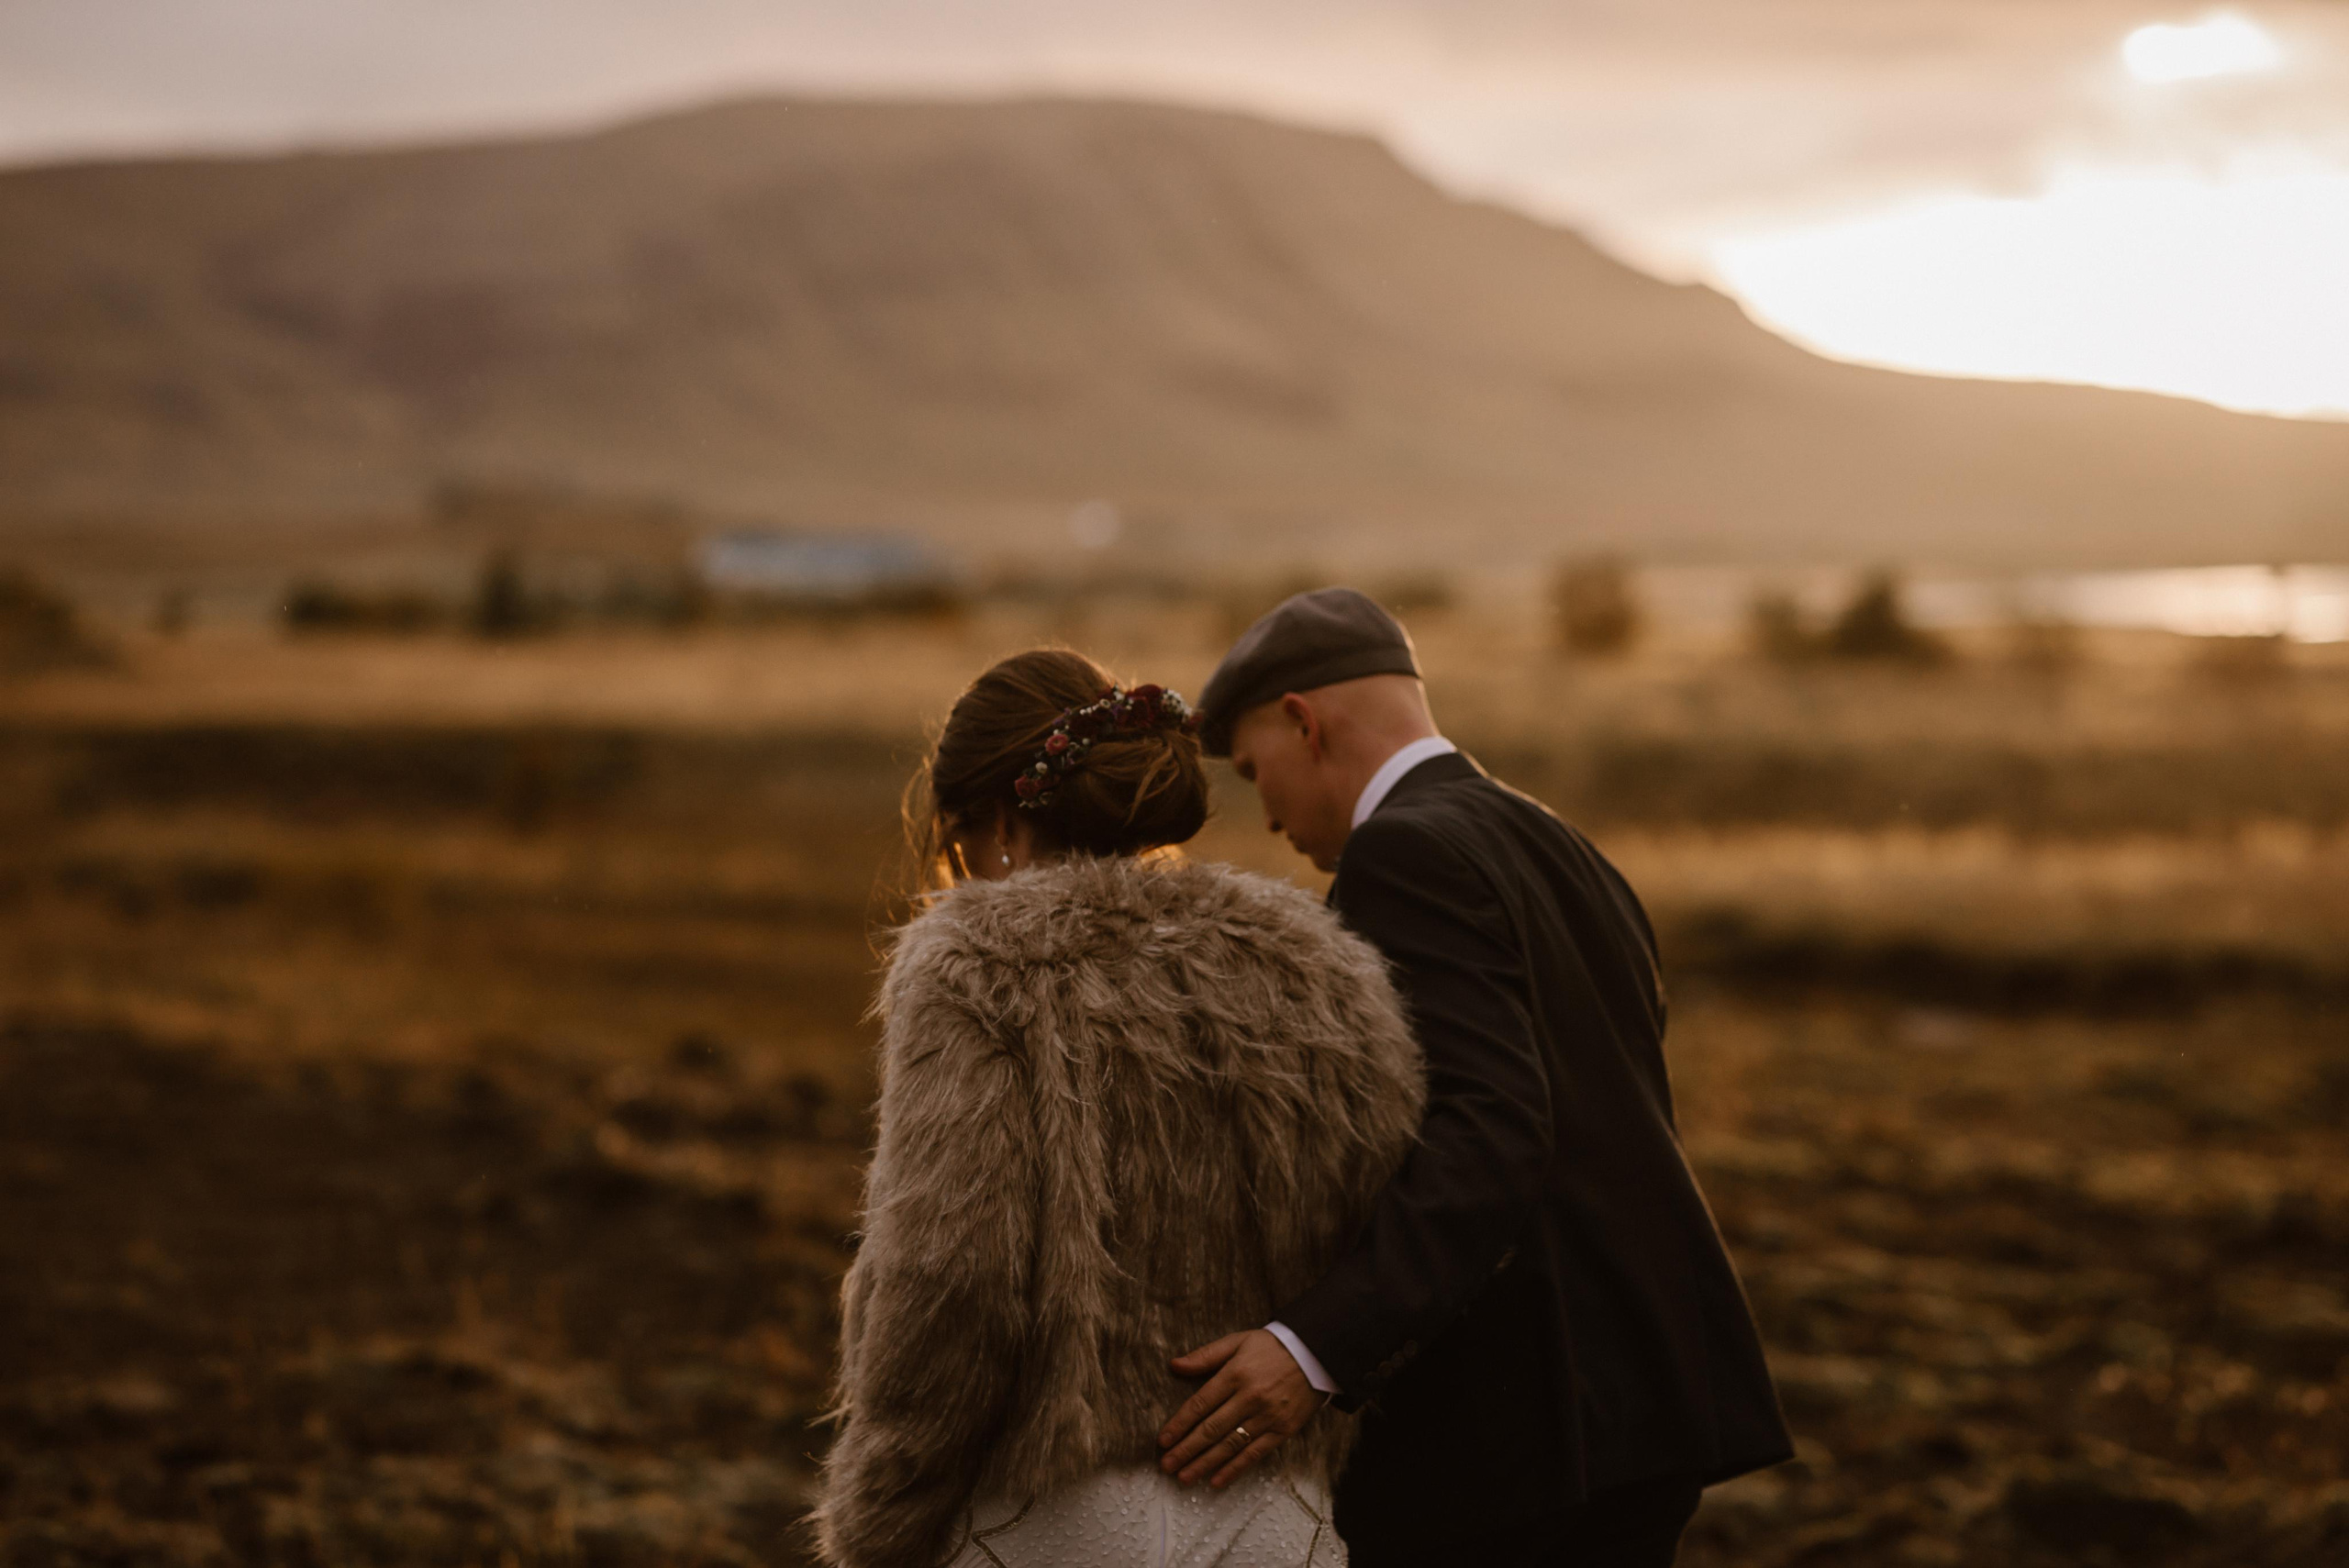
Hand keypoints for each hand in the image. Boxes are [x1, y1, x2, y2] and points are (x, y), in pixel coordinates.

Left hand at [1157, 1329, 1325, 1488]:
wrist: (1316, 1353)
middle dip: (1187, 1449)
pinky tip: (1217, 1480)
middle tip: (1167, 1466)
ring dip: (1205, 1463)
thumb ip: (1206, 1355)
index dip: (1180, 1424)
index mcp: (1235, 1374)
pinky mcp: (1283, 1430)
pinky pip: (1255, 1453)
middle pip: (1212, 1429)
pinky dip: (1235, 1469)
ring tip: (1185, 1477)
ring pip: (1230, 1445)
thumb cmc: (1272, 1346)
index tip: (1163, 1440)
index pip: (1201, 1404)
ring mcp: (1267, 1416)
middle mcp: (1250, 1397)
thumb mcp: (1238, 1341)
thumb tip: (1175, 1365)